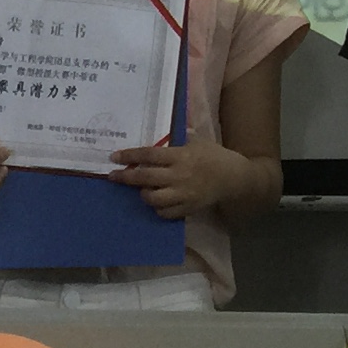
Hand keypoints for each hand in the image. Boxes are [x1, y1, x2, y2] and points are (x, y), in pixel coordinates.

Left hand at [111, 128, 261, 220]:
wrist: (234, 178)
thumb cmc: (215, 156)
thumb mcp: (198, 141)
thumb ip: (180, 138)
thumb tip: (161, 134)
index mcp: (181, 156)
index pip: (150, 155)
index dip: (130, 156)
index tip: (115, 157)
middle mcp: (180, 176)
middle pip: (146, 178)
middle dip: (126, 177)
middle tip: (113, 176)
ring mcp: (183, 194)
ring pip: (154, 198)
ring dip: (144, 194)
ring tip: (142, 189)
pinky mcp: (188, 208)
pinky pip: (166, 212)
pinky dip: (158, 208)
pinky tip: (158, 201)